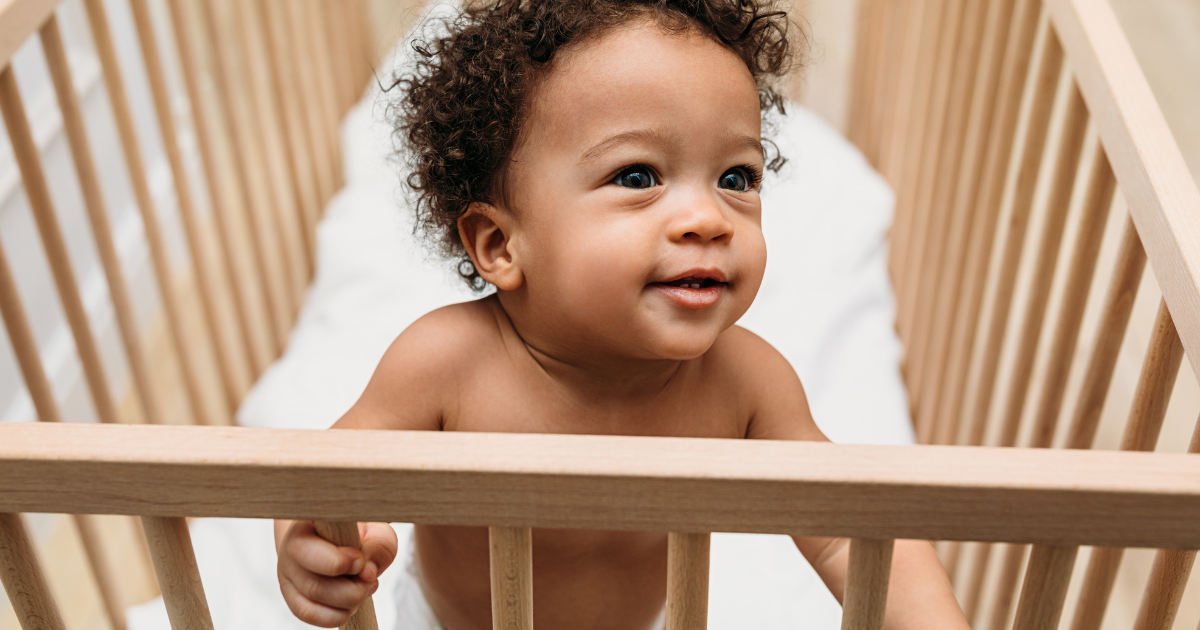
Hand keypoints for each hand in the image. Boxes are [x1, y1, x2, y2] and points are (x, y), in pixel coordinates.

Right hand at [277, 520, 397, 626]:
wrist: (339, 540)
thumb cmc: (359, 533)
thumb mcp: (377, 530)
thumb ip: (379, 546)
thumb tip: (367, 572)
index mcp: (307, 521)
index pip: (307, 544)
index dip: (336, 560)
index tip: (360, 561)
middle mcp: (290, 547)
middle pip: (312, 583)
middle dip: (351, 590)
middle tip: (369, 578)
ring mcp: (287, 573)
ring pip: (312, 601)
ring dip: (348, 602)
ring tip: (363, 587)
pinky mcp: (291, 595)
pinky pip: (309, 614)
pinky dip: (337, 615)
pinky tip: (351, 603)